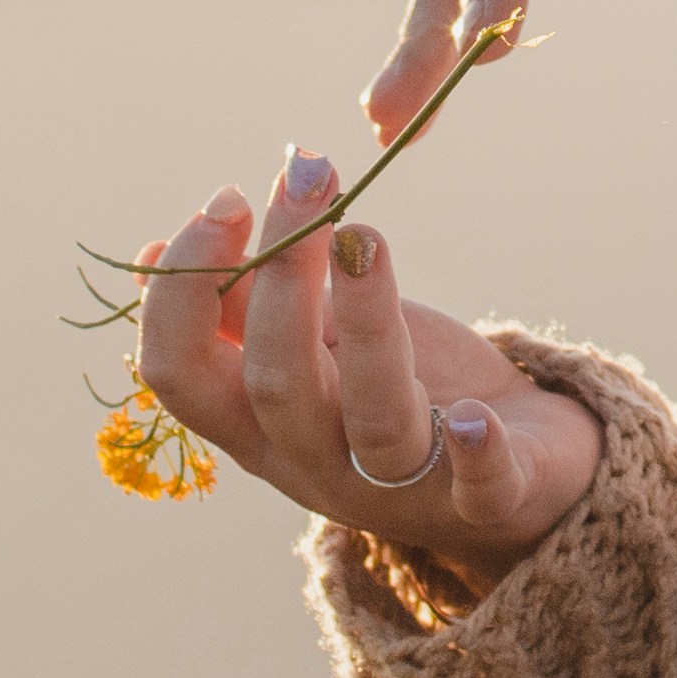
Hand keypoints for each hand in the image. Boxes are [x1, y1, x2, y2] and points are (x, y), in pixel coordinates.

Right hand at [134, 161, 597, 594]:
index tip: (228, 198)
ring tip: (368, 237)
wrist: (516, 476)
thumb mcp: (313, 349)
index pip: (182, 373)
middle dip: (281, 276)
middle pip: (275, 383)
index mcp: (258, 424)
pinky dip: (478, 458)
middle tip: (307, 175)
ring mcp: (399, 488)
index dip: (183, 291)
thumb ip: (243, 313)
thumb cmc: (397, 393)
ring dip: (371, 328)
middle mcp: (316, 462)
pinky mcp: (488, 502)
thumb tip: (160, 250)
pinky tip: (476, 418)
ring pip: (375, 423)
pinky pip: (481, 492)